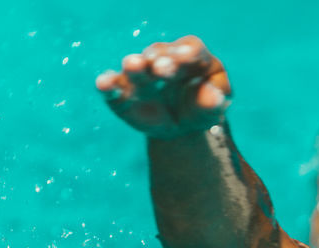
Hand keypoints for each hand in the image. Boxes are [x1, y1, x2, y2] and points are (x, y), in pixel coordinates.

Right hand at [95, 35, 231, 137]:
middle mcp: (162, 59)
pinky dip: (107, 84)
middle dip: (160, 60)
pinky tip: (104, 84)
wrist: (182, 128)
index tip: (184, 58)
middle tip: (160, 68)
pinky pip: (113, 87)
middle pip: (161, 54)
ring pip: (136, 66)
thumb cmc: (202, 108)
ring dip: (135, 66)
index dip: (186, 53)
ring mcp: (141, 75)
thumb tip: (212, 97)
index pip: (190, 48)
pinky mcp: (122, 93)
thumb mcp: (214, 107)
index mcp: (191, 56)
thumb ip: (214, 101)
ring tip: (133, 65)